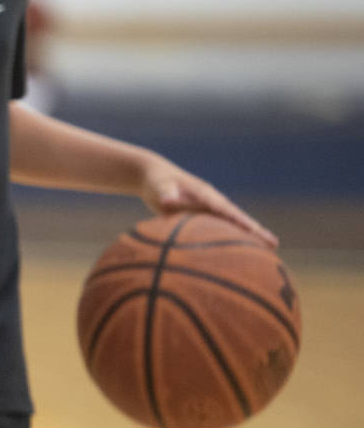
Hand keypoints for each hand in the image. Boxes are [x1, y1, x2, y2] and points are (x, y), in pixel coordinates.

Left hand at [140, 156, 277, 247]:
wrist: (154, 176)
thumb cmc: (157, 182)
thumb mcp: (159, 187)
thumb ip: (165, 193)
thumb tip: (167, 201)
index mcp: (203, 193)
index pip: (223, 209)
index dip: (238, 220)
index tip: (252, 230)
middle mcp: (212, 201)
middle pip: (237, 218)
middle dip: (254, 230)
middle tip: (274, 245)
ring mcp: (210, 209)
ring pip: (234, 224)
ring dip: (251, 235)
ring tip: (271, 250)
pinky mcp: (204, 216)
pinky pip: (223, 228)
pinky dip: (235, 238)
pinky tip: (246, 251)